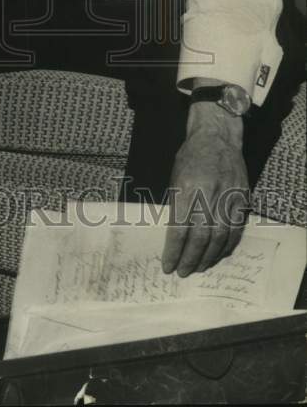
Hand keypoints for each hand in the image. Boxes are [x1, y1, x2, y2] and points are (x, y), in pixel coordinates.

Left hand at [162, 102, 248, 276]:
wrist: (218, 137)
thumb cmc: (190, 156)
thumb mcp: (174, 176)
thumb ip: (176, 205)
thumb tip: (173, 236)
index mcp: (188, 188)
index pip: (180, 228)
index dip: (174, 251)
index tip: (167, 265)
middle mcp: (209, 194)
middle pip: (201, 237)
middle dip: (190, 258)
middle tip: (182, 272)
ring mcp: (229, 198)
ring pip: (220, 237)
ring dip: (208, 257)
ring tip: (198, 268)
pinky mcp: (242, 200)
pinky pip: (235, 230)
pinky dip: (226, 246)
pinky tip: (217, 255)